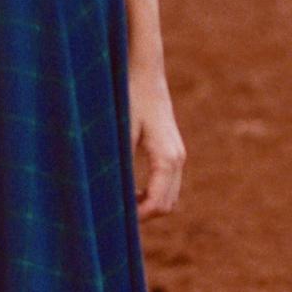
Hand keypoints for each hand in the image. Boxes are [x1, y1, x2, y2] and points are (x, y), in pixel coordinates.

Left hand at [130, 58, 184, 220]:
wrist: (145, 71)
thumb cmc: (129, 98)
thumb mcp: (120, 132)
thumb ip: (120, 164)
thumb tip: (113, 195)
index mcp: (167, 158)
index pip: (158, 204)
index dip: (137, 218)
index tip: (114, 220)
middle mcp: (178, 158)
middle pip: (167, 205)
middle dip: (143, 216)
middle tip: (115, 219)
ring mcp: (178, 154)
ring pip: (170, 196)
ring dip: (149, 206)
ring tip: (121, 207)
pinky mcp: (173, 150)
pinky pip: (168, 183)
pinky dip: (153, 194)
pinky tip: (131, 192)